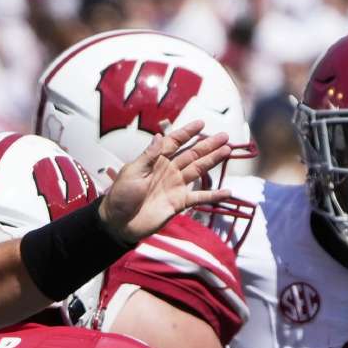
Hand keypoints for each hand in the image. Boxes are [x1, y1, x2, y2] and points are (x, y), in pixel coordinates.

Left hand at [98, 120, 231, 243]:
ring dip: (213, 161)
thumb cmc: (121, 195)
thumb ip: (149, 156)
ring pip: (198, 170)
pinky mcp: (179, 203)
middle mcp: (169, 170)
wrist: (119, 223)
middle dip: (207, 145)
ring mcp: (176, 186)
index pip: (174, 142)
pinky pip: (199, 198)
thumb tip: (159, 135)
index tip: (201, 123)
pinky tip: (227, 192)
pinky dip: (213, 195)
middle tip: (225, 136)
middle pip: (192, 154)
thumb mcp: (132, 172)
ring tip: (228, 151)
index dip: (187, 133)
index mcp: (156, 160)